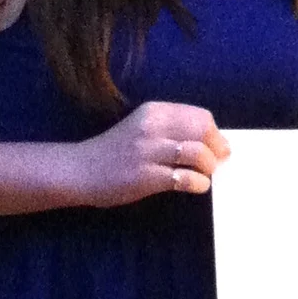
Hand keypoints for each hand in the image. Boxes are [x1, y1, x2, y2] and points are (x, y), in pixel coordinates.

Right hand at [75, 102, 229, 204]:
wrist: (79, 170)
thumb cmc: (116, 151)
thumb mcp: (142, 128)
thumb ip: (171, 129)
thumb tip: (212, 140)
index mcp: (154, 112)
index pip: (200, 116)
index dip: (214, 132)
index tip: (218, 146)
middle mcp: (151, 127)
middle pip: (203, 131)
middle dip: (217, 148)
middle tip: (217, 161)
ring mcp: (148, 151)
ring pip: (198, 153)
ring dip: (208, 166)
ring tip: (203, 174)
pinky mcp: (145, 176)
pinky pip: (185, 178)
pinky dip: (198, 184)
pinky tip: (195, 186)